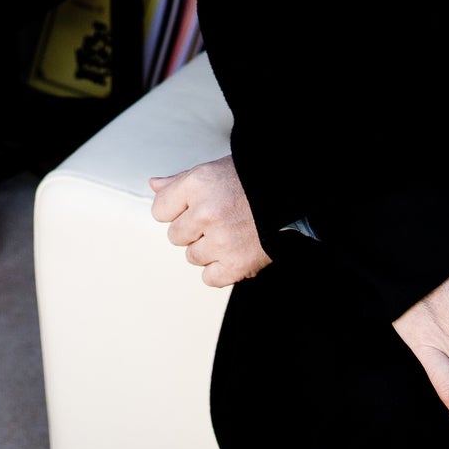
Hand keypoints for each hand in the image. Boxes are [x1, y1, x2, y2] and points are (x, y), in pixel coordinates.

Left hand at [148, 155, 272, 286]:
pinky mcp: (236, 265)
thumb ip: (180, 182)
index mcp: (198, 185)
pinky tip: (233, 252)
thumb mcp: (214, 170)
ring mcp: (221, 241)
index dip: (177, 209)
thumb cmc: (253, 181)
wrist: (294, 196)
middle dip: (192, 229)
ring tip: (230, 232)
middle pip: (174, 236)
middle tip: (218, 218)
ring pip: (192, 256)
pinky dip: (220, 269)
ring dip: (208, 249)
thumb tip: (154, 186)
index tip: (195, 206)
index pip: (160, 210)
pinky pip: (209, 278)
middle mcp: (206, 213)